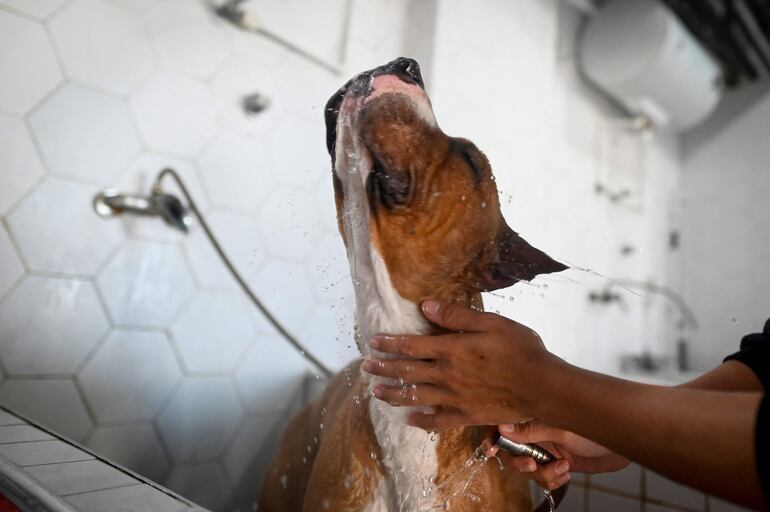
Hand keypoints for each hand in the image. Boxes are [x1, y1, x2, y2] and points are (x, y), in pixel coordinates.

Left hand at [361, 300, 560, 428]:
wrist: (541, 387)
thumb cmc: (520, 349)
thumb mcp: (491, 322)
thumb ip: (456, 316)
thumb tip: (426, 306)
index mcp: (451, 349)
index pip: (411, 345)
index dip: (390, 343)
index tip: (373, 342)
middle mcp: (446, 375)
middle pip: (407, 372)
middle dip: (384, 368)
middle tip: (365, 367)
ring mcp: (454, 398)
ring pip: (416, 396)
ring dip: (393, 394)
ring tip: (376, 392)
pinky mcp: (466, 416)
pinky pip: (437, 421)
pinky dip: (421, 422)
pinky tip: (410, 421)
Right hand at [486, 421, 628, 489]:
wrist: (626, 443)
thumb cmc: (599, 426)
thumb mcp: (563, 427)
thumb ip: (532, 429)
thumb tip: (502, 427)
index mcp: (535, 414)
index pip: (504, 423)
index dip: (493, 435)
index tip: (490, 449)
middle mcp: (537, 431)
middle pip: (511, 450)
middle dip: (518, 461)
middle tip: (531, 464)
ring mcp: (547, 448)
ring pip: (527, 467)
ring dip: (542, 473)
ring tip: (562, 467)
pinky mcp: (557, 463)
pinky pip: (543, 478)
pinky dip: (553, 479)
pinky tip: (567, 472)